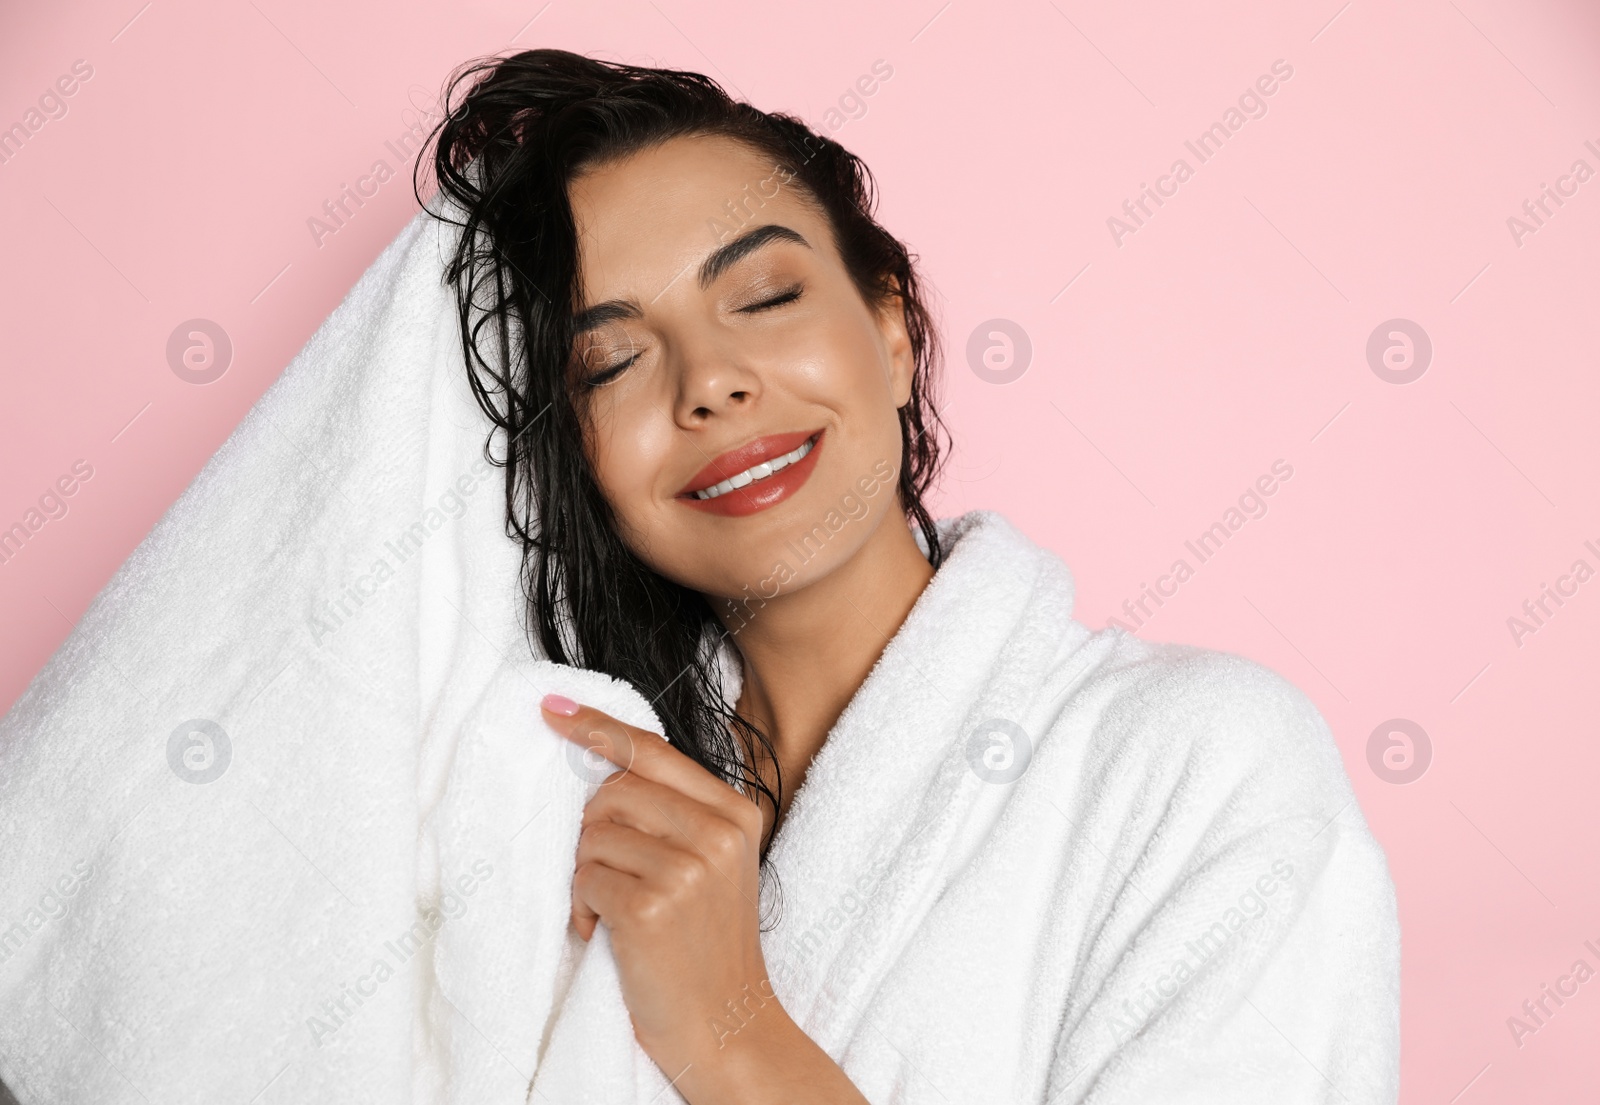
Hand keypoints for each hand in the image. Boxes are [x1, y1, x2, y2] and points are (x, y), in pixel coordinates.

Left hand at [539, 693, 784, 1087]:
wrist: (727, 1024)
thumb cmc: (705, 944)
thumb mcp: (712, 864)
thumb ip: (673, 812)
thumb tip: (598, 762)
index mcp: (736, 811)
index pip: (653, 751)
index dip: (598, 729)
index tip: (553, 711)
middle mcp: (718, 833)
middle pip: (613, 792)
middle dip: (592, 833)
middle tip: (609, 877)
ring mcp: (688, 869)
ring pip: (592, 836)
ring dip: (586, 876)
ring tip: (614, 912)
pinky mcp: (652, 906)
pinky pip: (584, 880)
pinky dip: (582, 908)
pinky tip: (608, 934)